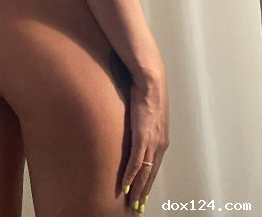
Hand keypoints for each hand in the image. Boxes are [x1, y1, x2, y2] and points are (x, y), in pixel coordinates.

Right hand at [121, 72, 169, 210]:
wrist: (151, 82)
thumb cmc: (149, 92)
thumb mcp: (148, 112)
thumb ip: (144, 122)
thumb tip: (138, 123)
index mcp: (161, 140)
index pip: (154, 167)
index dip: (148, 182)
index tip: (143, 195)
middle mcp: (159, 145)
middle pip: (151, 175)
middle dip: (144, 192)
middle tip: (137, 206)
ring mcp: (151, 143)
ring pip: (144, 173)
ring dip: (137, 189)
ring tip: (132, 202)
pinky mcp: (142, 137)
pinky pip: (136, 163)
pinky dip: (130, 176)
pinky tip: (124, 186)